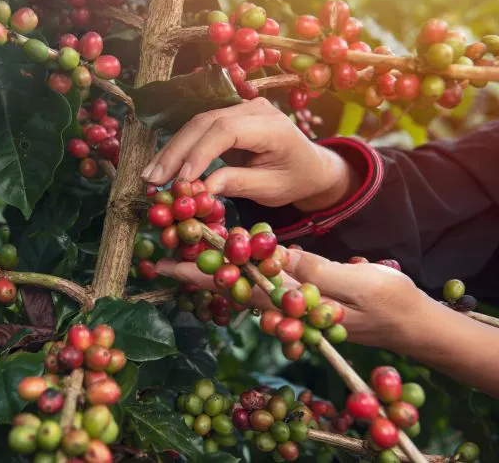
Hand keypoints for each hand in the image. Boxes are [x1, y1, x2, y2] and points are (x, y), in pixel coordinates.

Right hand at [141, 98, 359, 210]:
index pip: (227, 130)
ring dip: (171, 151)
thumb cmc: (295, 178)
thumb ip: (239, 184)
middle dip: (176, 152)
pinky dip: (179, 149)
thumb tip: (202, 188)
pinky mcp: (227, 116)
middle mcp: (254, 108)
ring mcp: (239, 108)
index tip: (182, 180)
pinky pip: (198, 129)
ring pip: (196, 124)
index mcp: (272, 125)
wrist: (310, 165)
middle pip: (205, 123)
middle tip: (153, 180)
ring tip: (151, 177)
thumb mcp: (272, 189)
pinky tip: (162, 167)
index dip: (200, 153)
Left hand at [156, 248, 428, 350]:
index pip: (239, 284)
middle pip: (232, 284)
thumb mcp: (356, 283)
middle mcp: (285, 304)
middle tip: (160, 257)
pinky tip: (228, 254)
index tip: (171, 260)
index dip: (204, 270)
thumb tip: (275, 259)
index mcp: (293, 301)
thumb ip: (315, 272)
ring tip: (183, 248)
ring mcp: (291, 301)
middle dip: (196, 269)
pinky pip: (263, 281)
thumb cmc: (389, 303)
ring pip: (244, 282)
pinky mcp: (300, 295)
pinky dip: (241, 266)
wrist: (411, 322)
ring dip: (215, 266)